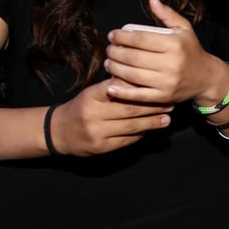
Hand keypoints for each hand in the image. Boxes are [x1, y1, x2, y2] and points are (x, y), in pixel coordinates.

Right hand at [50, 79, 172, 154]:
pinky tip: (151, 129)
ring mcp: (97, 132)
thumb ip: (113, 88)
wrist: (58, 132)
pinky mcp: (101, 147)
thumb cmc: (82, 107)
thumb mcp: (92, 93)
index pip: (118, 89)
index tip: (157, 86)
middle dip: (152, 106)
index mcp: (91, 96)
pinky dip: (140, 134)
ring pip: (131, 126)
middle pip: (129, 109)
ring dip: (152, 122)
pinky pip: (126, 140)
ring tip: (167, 119)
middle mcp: (93, 114)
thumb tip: (141, 81)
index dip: (139, 88)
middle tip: (170, 104)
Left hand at [104, 0, 226, 105]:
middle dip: (115, 52)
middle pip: (133, 57)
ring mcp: (167, 82)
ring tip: (109, 63)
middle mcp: (172, 64)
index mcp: (175, 44)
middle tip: (108, 49)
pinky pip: (138, 95)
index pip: (141, 38)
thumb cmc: (191, 50)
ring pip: (133, 75)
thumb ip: (167, 14)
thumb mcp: (184, 29)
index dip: (122, 36)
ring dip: (115, 69)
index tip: (112, 35)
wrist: (206, 78)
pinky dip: (122, 92)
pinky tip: (110, 86)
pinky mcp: (163, 97)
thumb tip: (151, 0)